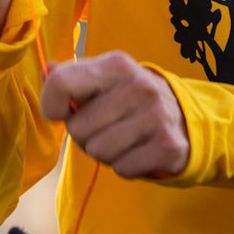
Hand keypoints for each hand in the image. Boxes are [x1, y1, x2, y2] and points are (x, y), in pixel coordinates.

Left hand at [40, 53, 189, 180]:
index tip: (63, 113)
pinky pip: (122, 168)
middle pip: (77, 128)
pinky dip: (126, 166)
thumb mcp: (105, 80)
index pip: (61, 83)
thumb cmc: (131, 101)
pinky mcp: (168, 145)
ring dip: (106, 153)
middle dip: (85, 136)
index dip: (51, 106)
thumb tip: (47, 70)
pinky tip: (139, 152)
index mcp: (117, 64)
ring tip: (123, 140)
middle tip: (107, 128)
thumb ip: (72, 75)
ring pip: (98, 151)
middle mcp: (139, 85)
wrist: (186, 120)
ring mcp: (157, 115)